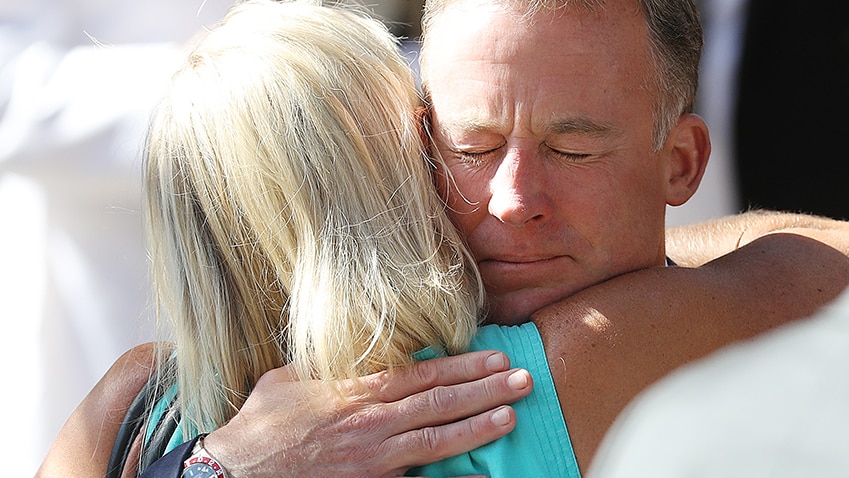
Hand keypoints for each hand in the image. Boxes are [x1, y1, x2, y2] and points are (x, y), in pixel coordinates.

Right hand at [204, 350, 532, 476]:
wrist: (237, 473)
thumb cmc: (261, 425)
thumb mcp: (288, 379)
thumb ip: (327, 363)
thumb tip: (351, 346)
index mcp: (354, 390)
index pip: (421, 373)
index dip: (462, 365)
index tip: (493, 356)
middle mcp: (370, 422)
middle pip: (439, 402)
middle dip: (486, 390)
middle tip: (523, 379)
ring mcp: (372, 459)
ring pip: (436, 439)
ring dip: (478, 426)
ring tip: (513, 414)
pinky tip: (482, 476)